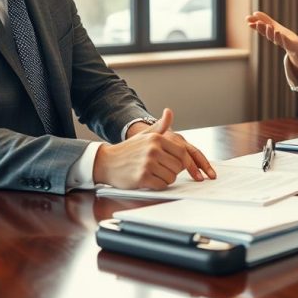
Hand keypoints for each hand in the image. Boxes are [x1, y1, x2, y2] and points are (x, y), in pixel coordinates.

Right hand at [93, 108, 216, 189]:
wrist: (106, 162)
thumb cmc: (128, 150)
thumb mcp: (144, 135)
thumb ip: (160, 126)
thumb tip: (169, 112)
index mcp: (156, 138)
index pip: (182, 152)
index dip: (188, 163)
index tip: (191, 171)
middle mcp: (153, 149)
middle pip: (178, 166)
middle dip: (174, 171)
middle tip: (163, 170)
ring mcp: (147, 164)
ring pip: (171, 177)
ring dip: (166, 179)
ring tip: (154, 174)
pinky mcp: (142, 177)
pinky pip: (162, 185)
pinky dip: (158, 185)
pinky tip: (149, 180)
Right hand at [246, 11, 297, 58]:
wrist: (297, 50)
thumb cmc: (284, 38)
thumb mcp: (275, 27)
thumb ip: (265, 21)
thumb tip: (254, 13)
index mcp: (272, 35)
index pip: (262, 29)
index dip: (256, 25)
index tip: (248, 20)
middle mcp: (276, 40)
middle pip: (268, 34)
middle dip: (262, 29)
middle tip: (257, 23)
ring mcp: (284, 43)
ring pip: (276, 39)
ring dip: (271, 33)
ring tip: (269, 26)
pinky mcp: (291, 46)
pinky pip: (287, 42)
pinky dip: (282, 38)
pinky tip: (279, 33)